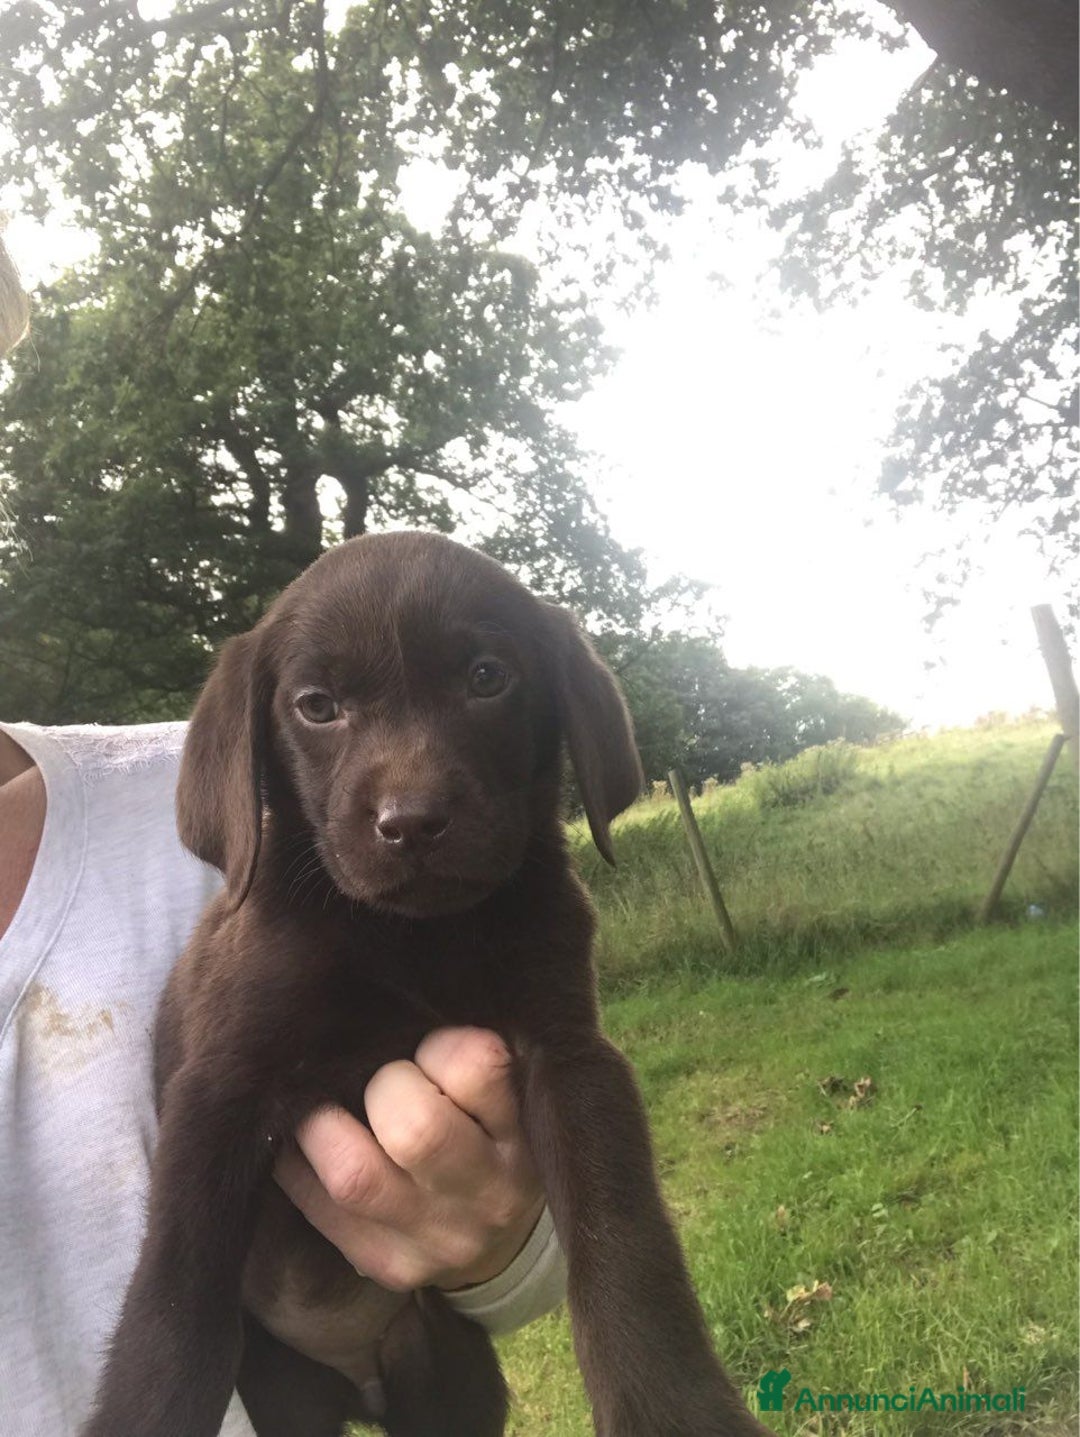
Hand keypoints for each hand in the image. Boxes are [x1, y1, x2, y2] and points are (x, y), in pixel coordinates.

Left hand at [274, 1027, 545, 1291]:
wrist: (500, 1244)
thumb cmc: (493, 1140)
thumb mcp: (509, 1100)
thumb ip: (469, 1055)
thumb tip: (393, 999)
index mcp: (519, 1139)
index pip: (478, 1068)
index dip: (441, 1043)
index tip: (432, 1045)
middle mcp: (483, 1196)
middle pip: (414, 1128)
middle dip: (383, 1086)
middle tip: (380, 1079)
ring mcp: (432, 1239)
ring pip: (354, 1175)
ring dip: (324, 1125)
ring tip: (325, 1105)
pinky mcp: (383, 1264)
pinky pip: (316, 1206)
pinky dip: (298, 1162)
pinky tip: (308, 1141)